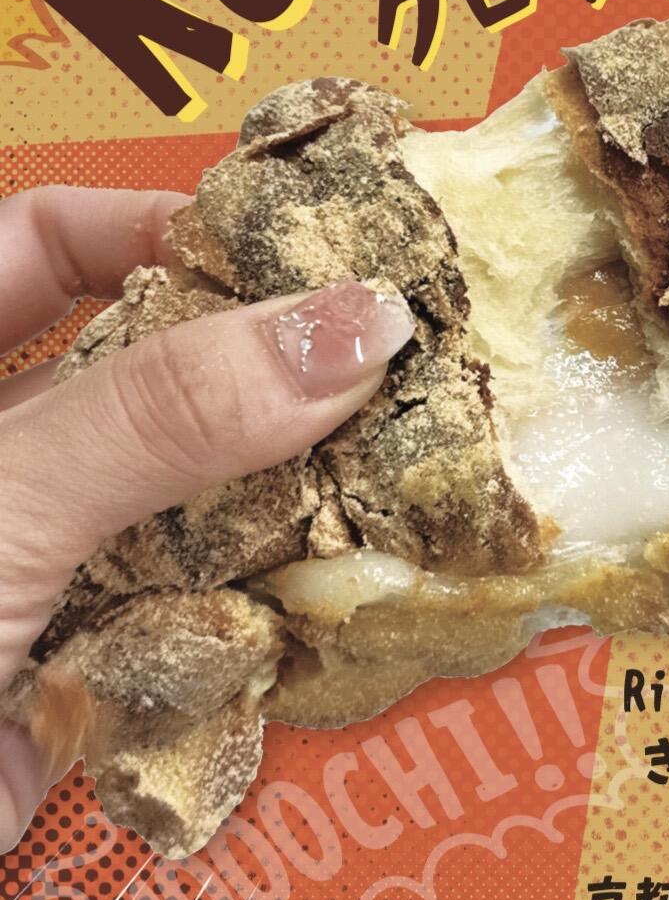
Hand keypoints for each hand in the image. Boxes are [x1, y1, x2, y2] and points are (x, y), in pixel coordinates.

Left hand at [0, 186, 413, 852]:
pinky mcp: (73, 672)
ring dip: (275, 488)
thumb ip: (163, 411)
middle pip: (138, 368)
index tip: (290, 254)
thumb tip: (352, 324)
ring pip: (178, 494)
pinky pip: (187, 610)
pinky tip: (340, 587)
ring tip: (398, 461)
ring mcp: (33, 565)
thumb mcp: (3, 500)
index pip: (46, 240)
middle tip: (383, 354)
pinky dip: (257, 602)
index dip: (159, 227)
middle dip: (251, 363)